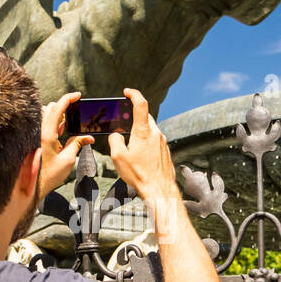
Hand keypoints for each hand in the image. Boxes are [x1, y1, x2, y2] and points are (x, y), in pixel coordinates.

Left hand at [38, 92, 92, 195]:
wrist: (32, 187)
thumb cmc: (48, 176)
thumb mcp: (68, 160)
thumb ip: (77, 144)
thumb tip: (88, 137)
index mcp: (47, 134)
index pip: (57, 108)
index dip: (68, 98)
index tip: (78, 95)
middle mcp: (38, 131)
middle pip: (50, 108)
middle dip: (64, 107)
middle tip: (74, 115)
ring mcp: (35, 134)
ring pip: (46, 115)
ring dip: (58, 116)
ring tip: (66, 128)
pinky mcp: (34, 139)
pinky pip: (43, 124)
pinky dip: (53, 124)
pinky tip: (60, 133)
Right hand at [108, 88, 178, 202]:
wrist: (159, 189)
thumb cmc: (139, 175)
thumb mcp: (118, 157)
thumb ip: (114, 140)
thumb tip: (116, 135)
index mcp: (143, 132)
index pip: (140, 104)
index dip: (133, 94)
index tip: (127, 92)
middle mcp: (156, 133)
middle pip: (145, 117)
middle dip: (134, 118)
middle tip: (124, 124)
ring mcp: (162, 142)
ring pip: (150, 130)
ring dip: (140, 132)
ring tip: (131, 146)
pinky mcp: (165, 151)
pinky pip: (155, 141)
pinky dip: (147, 143)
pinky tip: (141, 156)